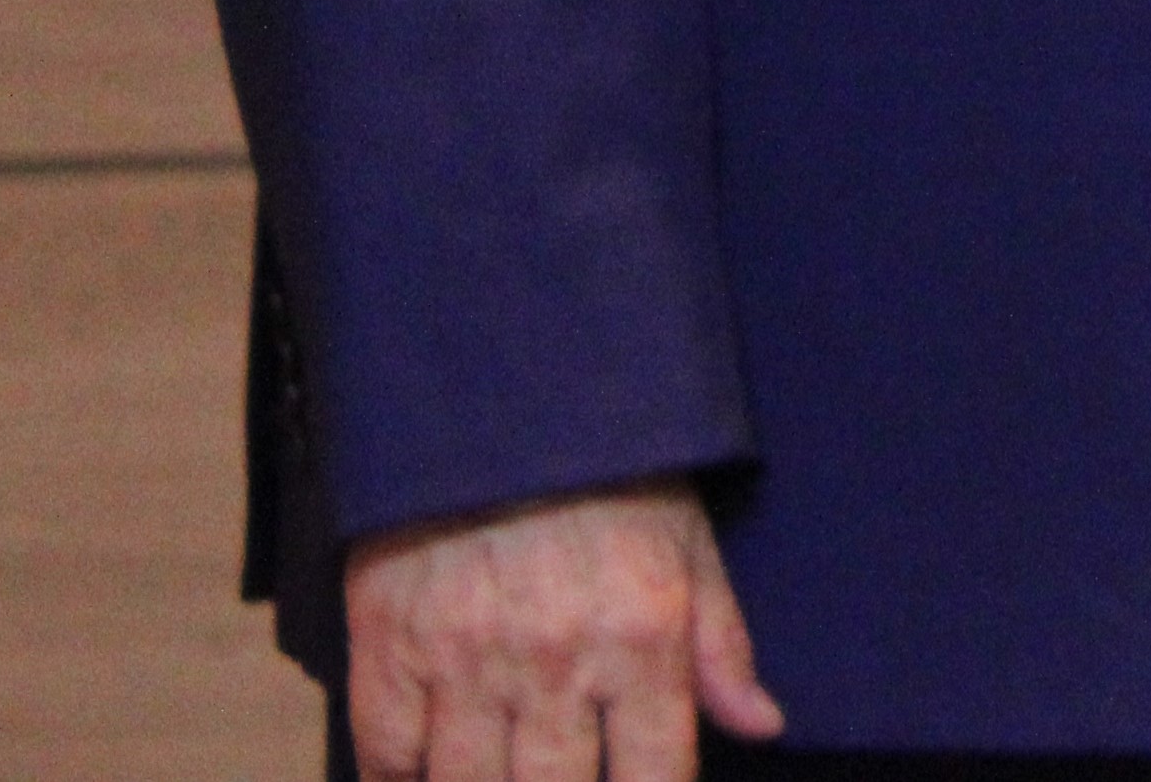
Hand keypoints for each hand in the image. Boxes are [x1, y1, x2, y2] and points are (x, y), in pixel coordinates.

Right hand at [341, 479, 782, 781]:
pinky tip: (428, 771)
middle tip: (560, 778)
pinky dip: (402, 778)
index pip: (655, 777)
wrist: (498, 406)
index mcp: (642, 638)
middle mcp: (556, 661)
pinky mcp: (389, 648)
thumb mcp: (689, 546)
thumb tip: (764, 725)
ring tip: (506, 772)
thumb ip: (722, 647)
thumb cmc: (610, 479)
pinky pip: (386, 757)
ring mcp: (466, 661)